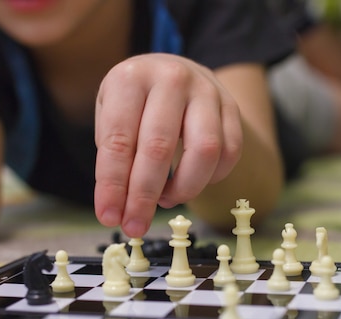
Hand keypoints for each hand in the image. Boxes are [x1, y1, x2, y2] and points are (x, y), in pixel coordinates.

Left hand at [94, 53, 241, 237]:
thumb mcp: (110, 114)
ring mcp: (206, 91)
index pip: (119, 140)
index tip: (109, 217)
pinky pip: (229, 152)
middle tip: (135, 227)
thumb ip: (114, 157)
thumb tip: (120, 209)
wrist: (173, 70)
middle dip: (143, 196)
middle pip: (158, 148)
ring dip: (184, 188)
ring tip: (164, 200)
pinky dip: (211, 178)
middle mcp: (171, 79)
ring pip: (204, 151)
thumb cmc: (134, 102)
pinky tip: (190, 184)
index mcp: (131, 79)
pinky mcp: (231, 107)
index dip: (113, 185)